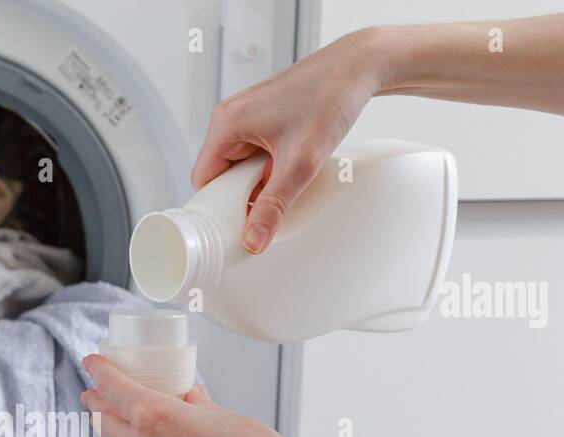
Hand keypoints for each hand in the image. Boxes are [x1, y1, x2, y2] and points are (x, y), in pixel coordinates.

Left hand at [80, 357, 292, 436]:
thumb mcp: (222, 415)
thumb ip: (197, 405)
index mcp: (154, 416)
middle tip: (95, 391)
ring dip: (104, 429)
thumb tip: (189, 397)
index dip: (98, 371)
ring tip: (106, 418)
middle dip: (95, 401)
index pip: (111, 387)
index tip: (93, 363)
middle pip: (102, 418)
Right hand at [192, 29, 388, 253]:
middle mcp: (231, 119)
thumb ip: (274, 206)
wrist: (359, 67)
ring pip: (241, 167)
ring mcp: (248, 118)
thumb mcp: (300, 163)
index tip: (237, 226)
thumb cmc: (329, 97)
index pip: (204, 180)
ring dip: (261, 182)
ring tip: (288, 180)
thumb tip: (254, 240)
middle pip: (221, 175)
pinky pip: (256, 156)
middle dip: (244, 196)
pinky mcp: (265, 120)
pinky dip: (271, 169)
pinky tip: (292, 168)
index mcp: (226, 124)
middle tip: (271, 205)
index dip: (218, 207)